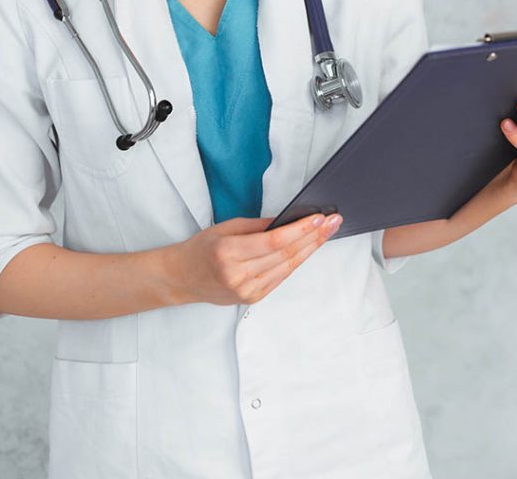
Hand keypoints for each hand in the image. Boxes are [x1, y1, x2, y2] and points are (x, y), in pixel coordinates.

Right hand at [167, 212, 342, 306]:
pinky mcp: (252, 299)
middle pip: (285, 255)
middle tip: (333, 222)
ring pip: (287, 268)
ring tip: (327, 233)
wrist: (183, 278)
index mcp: (228, 253)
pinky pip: (280, 278)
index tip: (319, 218)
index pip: (273, 242)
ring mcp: (246, 291)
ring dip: (311, 249)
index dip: (299, 230)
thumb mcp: (226, 227)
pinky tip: (309, 249)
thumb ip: (259, 225)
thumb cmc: (202, 248)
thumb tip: (290, 219)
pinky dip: (297, 262)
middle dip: (313, 237)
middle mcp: (238, 276)